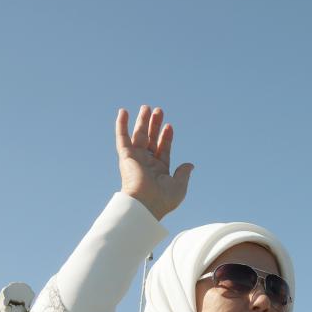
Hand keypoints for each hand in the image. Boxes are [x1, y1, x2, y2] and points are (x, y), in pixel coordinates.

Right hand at [115, 105, 192, 219]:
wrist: (146, 205)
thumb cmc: (163, 199)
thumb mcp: (179, 186)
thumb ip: (183, 173)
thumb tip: (190, 165)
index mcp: (159, 170)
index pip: (163, 149)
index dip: (166, 137)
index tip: (170, 126)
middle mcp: (146, 163)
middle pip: (151, 139)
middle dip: (155, 125)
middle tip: (159, 110)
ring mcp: (136, 159)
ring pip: (139, 135)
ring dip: (143, 121)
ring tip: (147, 107)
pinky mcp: (126, 156)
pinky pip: (122, 138)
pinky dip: (121, 125)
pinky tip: (123, 112)